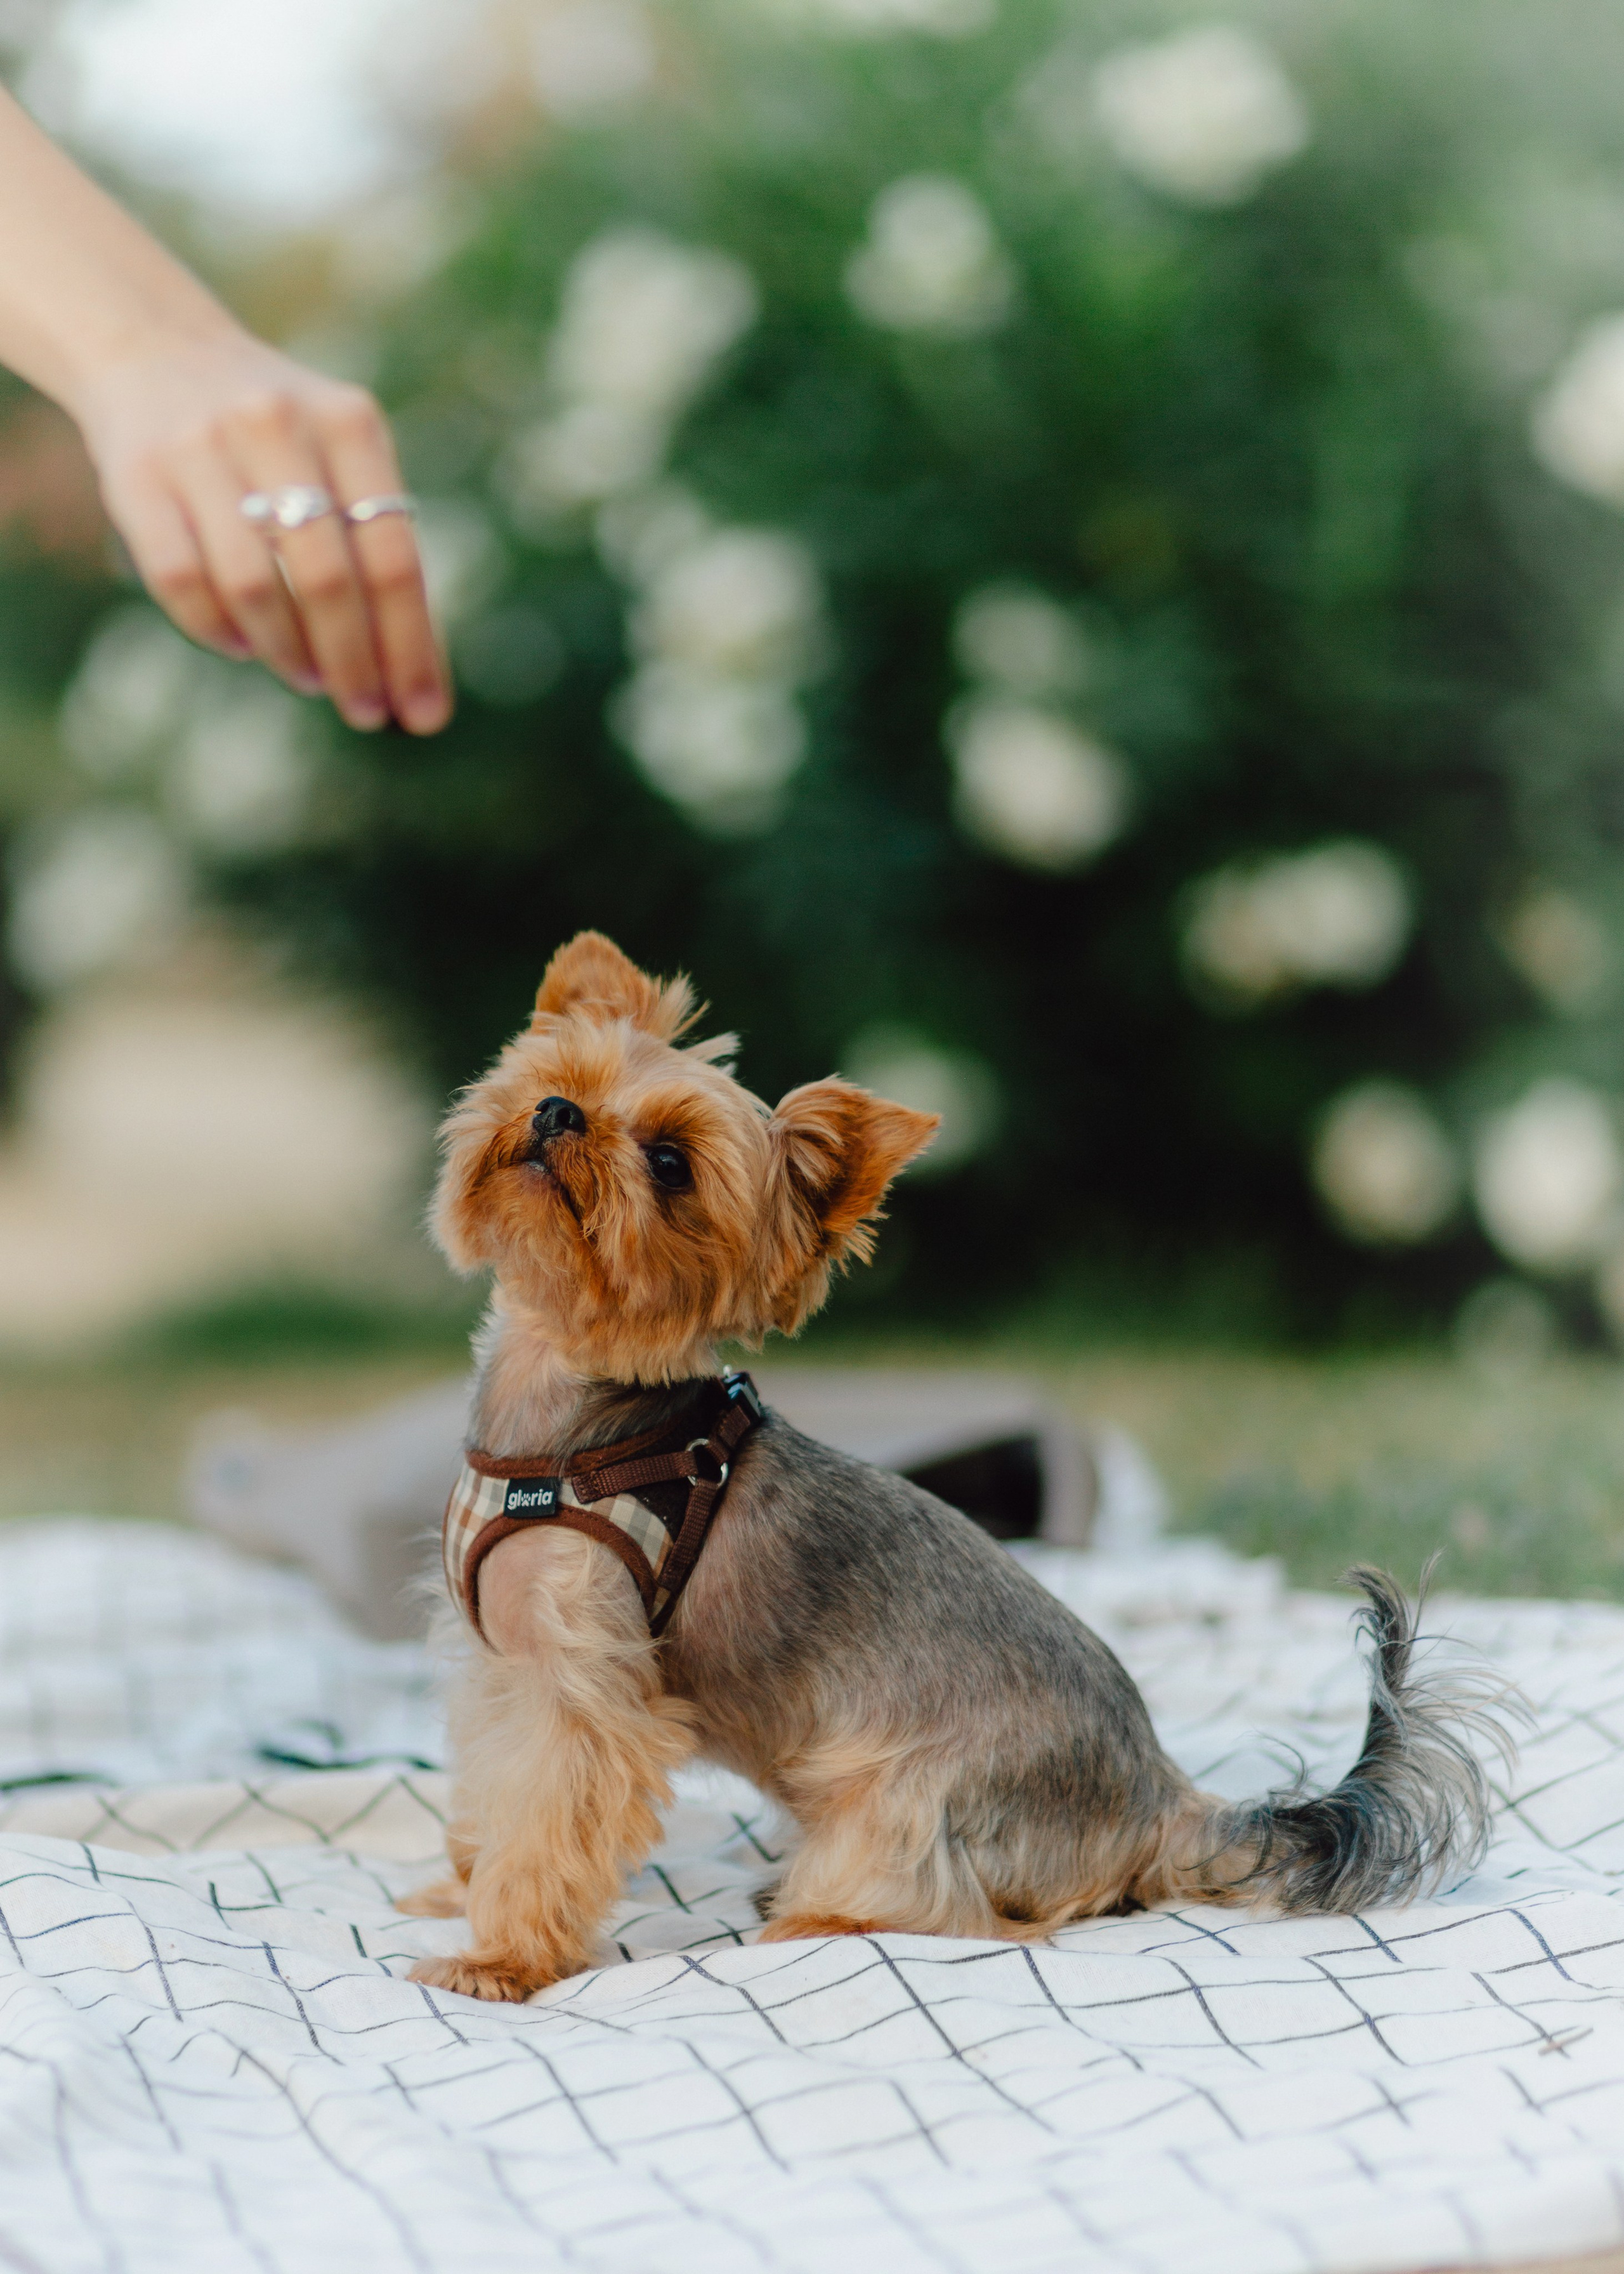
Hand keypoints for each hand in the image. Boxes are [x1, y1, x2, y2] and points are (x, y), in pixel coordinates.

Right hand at [67, 330, 452, 734]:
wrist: (157, 348)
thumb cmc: (281, 439)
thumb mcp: (344, 459)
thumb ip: (381, 549)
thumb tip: (421, 676)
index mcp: (348, 423)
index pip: (394, 557)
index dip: (411, 647)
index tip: (424, 715)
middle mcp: (276, 425)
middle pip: (328, 579)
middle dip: (354, 663)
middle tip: (367, 712)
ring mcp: (200, 446)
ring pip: (252, 586)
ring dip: (288, 652)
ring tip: (307, 676)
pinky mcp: (136, 475)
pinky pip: (180, 581)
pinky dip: (217, 629)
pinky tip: (243, 646)